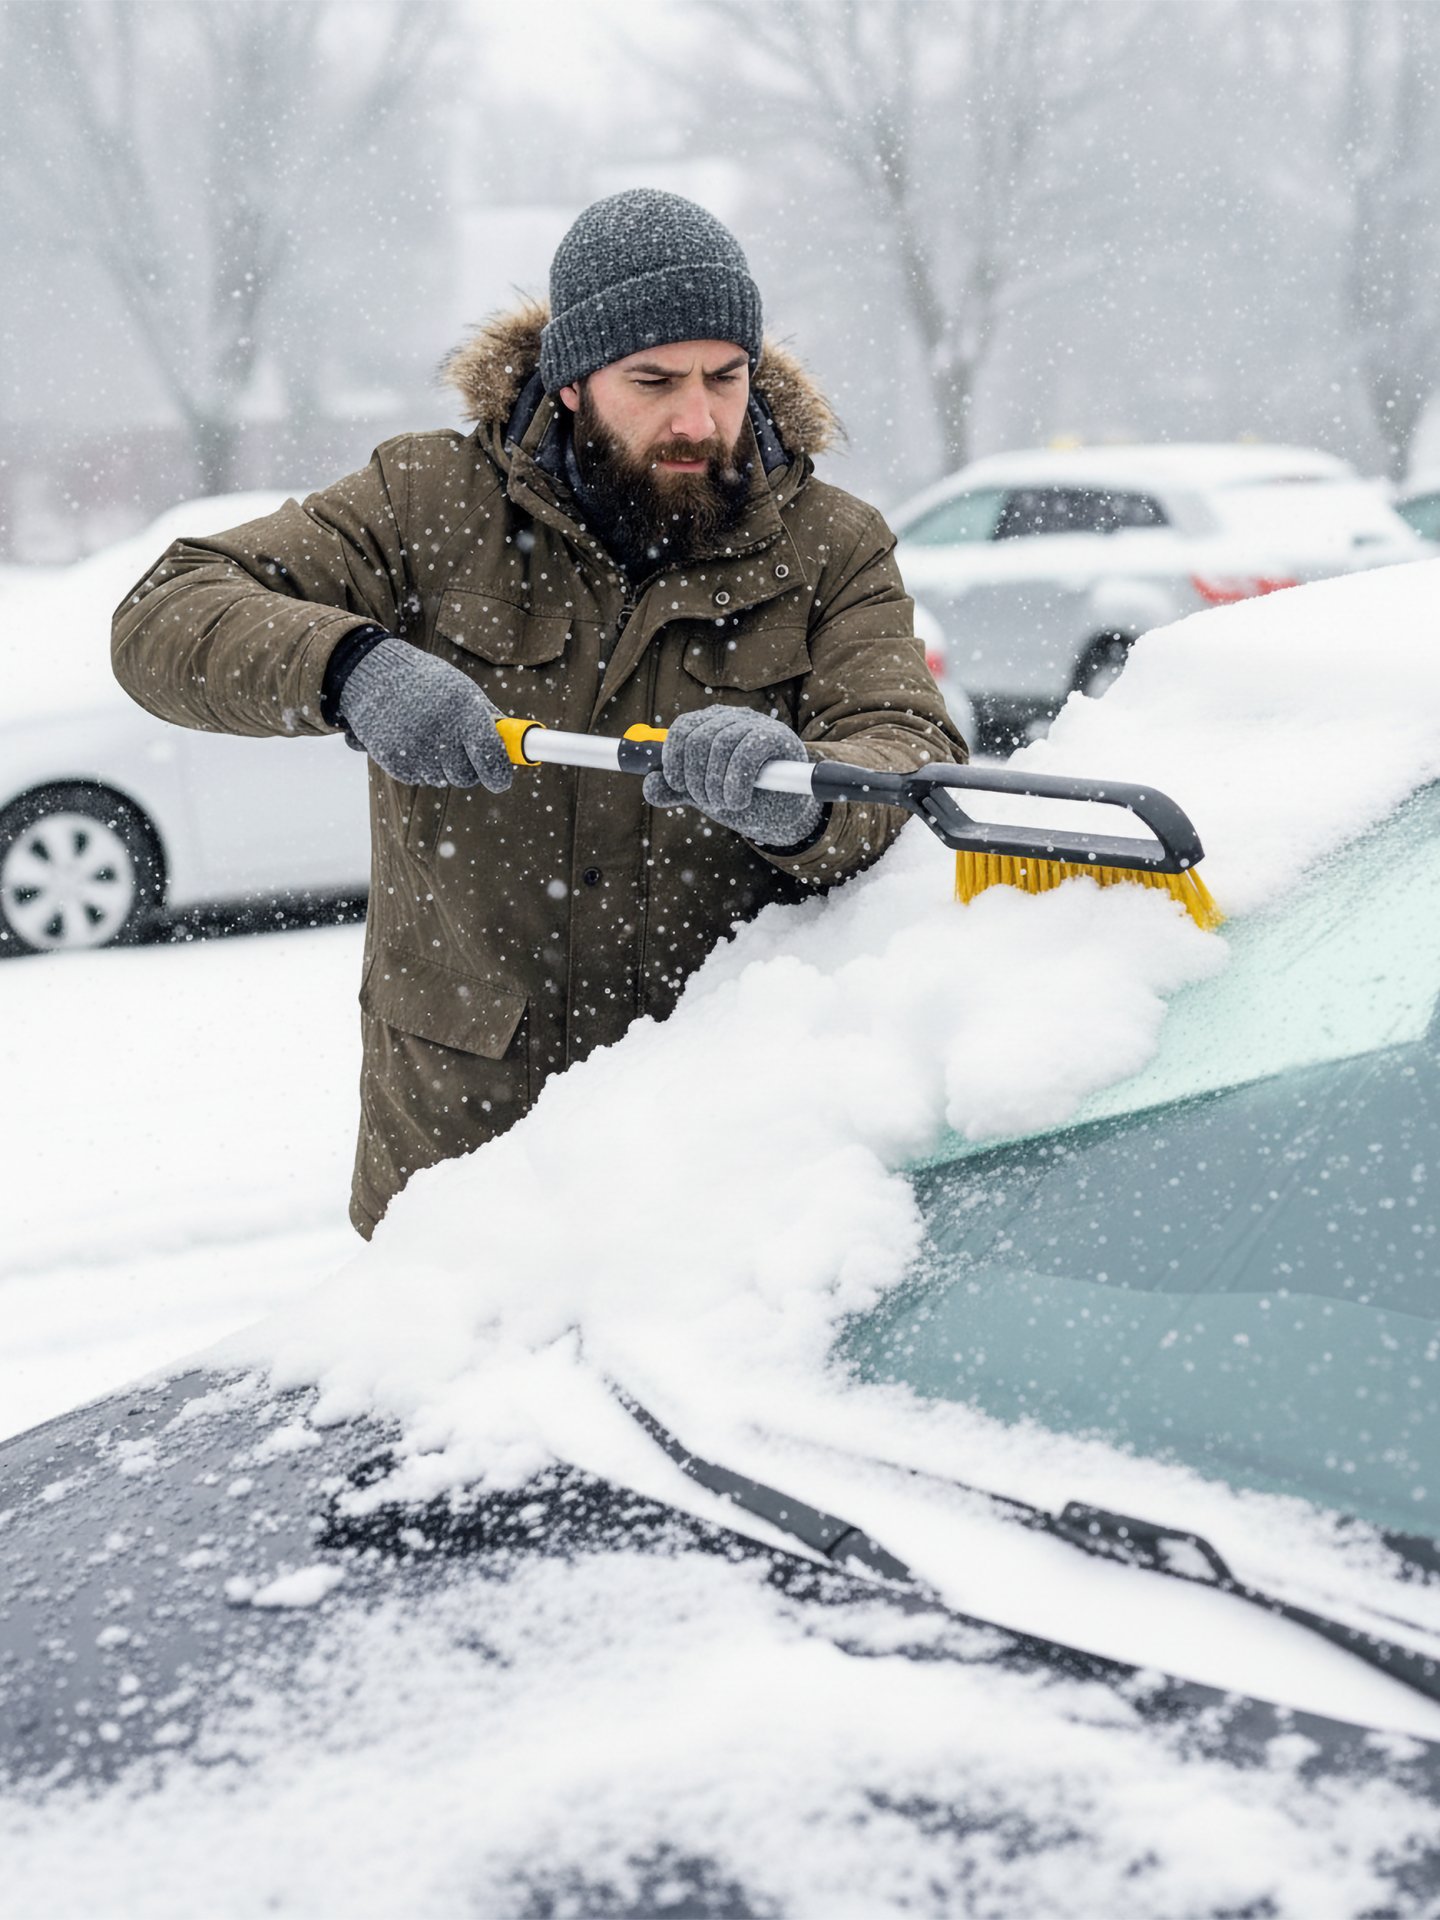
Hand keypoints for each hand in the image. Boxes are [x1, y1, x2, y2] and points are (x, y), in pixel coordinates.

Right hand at [336, 638, 512, 790]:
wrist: (374, 674)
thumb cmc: (429, 683)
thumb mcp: (463, 692)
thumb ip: (489, 720)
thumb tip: (517, 748)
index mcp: (463, 711)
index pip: (491, 758)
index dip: (499, 775)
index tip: (500, 779)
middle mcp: (439, 731)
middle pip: (465, 777)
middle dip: (466, 768)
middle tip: (457, 748)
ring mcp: (414, 748)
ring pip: (441, 779)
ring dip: (439, 765)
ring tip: (426, 733)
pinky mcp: (393, 759)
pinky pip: (417, 777)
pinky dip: (417, 765)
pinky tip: (409, 739)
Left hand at [642, 706, 822, 848]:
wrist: (785, 812)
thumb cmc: (743, 796)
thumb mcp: (703, 793)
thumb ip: (675, 790)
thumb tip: (649, 783)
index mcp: (710, 724)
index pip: (682, 729)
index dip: (672, 760)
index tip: (678, 786)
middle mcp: (732, 718)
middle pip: (698, 738)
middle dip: (695, 778)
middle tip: (707, 801)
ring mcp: (757, 724)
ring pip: (721, 746)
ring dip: (715, 786)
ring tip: (724, 804)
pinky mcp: (778, 737)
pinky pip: (746, 754)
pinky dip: (735, 784)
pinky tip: (738, 801)